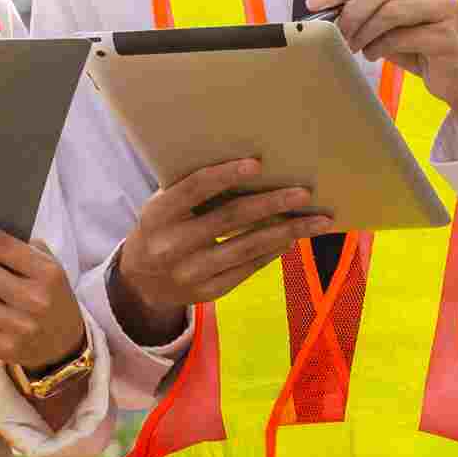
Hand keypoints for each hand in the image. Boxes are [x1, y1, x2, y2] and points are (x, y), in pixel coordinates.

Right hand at [113, 159, 332, 344]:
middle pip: (230, 218)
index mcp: (158, 214)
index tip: (258, 164)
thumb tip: (248, 168)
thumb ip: (191, 191)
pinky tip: (292, 238)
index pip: (195, 188)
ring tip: (317, 219)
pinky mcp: (209, 292)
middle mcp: (173, 244)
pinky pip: (248, 268)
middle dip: (271, 203)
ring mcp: (192, 272)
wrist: (140, 281)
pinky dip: (273, 251)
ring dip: (286, 231)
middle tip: (303, 192)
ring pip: (247, 247)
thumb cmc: (162, 227)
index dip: (226, 175)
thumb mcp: (162, 206)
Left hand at [308, 0, 457, 154]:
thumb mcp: (388, 16)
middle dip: (352, 8)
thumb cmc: (418, 41)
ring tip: (354, 45)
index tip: (314, 4)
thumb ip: (364, 3)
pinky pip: (401, 36)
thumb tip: (323, 6)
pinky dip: (379, 47)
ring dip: (363, 31)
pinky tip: (373, 54)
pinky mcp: (449, 34)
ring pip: (390, 10)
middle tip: (336, 30)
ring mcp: (447, 4)